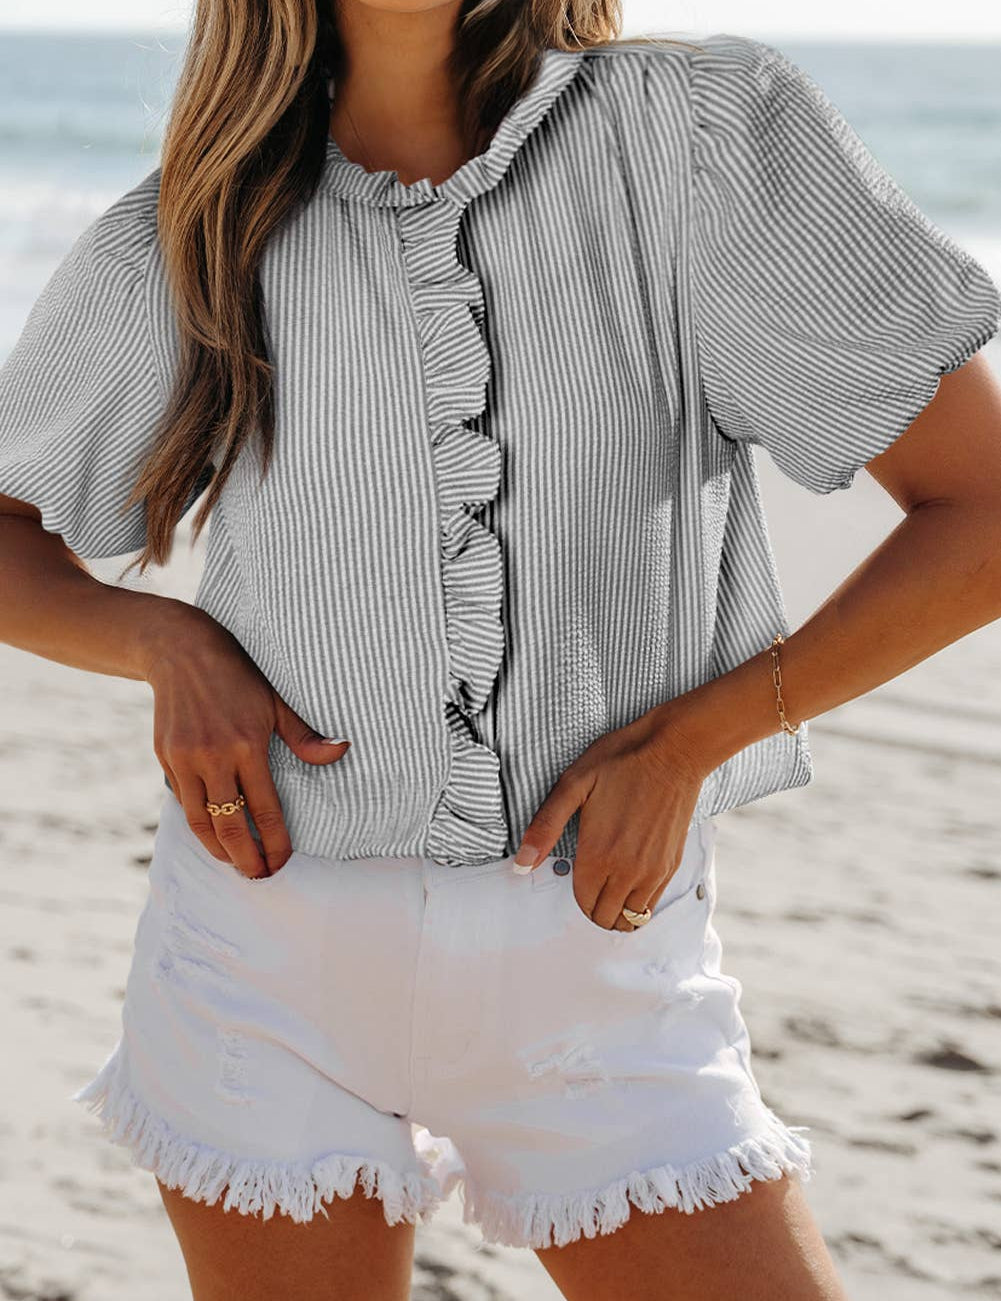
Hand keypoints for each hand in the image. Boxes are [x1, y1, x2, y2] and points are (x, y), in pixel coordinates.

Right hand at [142, 606, 350, 879]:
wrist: (181, 652)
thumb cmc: (239, 676)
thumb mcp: (277, 700)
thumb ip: (306, 735)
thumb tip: (343, 750)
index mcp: (247, 745)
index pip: (265, 810)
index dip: (275, 843)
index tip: (281, 862)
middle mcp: (214, 757)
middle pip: (230, 827)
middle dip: (246, 859)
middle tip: (259, 877)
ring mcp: (185, 760)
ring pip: (201, 822)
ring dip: (218, 850)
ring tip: (235, 863)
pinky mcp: (165, 758)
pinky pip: (184, 801)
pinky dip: (199, 823)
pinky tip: (213, 833)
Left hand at [512, 706, 710, 930]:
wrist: (674, 750)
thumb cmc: (621, 762)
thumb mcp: (573, 785)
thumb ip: (545, 827)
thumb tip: (521, 864)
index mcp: (599, 854)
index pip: (583, 904)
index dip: (575, 896)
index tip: (574, 877)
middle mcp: (628, 870)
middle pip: (606, 918)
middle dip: (594, 909)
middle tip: (589, 884)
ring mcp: (653, 870)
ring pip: (632, 918)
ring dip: (617, 910)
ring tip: (609, 888)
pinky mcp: (672, 863)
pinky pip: (653, 904)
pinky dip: (639, 903)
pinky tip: (630, 883)